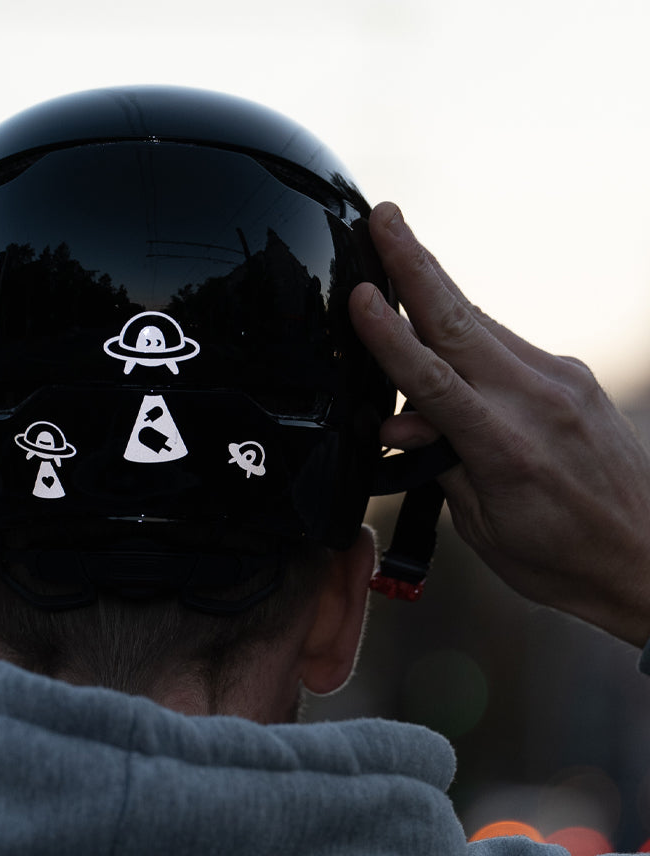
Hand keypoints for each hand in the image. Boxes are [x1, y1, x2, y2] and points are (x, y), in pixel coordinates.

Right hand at [351, 202, 649, 647]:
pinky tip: (444, 330)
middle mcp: (539, 403)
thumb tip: (400, 424)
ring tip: (399, 253)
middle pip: (460, 320)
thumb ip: (441, 463)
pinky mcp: (576, 379)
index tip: (360, 294)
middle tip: (384, 215)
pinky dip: (469, 335)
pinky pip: (508, 346)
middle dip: (416, 263)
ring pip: (483, 326)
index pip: (432, 380)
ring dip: (436, 290)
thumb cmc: (561, 558)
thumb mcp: (484, 525)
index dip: (390, 337)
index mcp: (507, 450)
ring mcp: (564, 383)